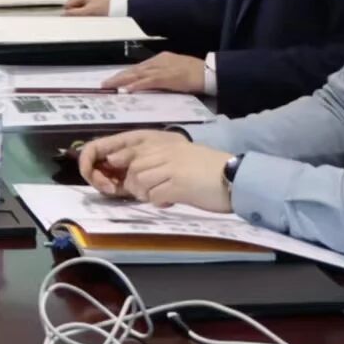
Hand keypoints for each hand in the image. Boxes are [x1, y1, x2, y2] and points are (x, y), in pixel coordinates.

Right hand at [63, 0, 112, 15]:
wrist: (118, 7)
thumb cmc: (106, 8)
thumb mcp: (88, 12)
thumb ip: (74, 13)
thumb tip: (64, 14)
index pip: (69, 3)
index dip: (70, 12)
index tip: (70, 18)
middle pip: (75, 2)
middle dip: (78, 9)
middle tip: (86, 15)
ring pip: (80, 2)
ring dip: (83, 8)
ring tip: (92, 12)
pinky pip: (86, 1)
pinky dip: (88, 6)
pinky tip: (94, 10)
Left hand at [77, 129, 231, 211]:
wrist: (234, 177)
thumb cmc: (206, 169)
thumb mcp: (178, 157)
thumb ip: (155, 161)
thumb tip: (131, 175)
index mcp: (163, 142)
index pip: (125, 149)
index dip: (114, 164)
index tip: (110, 177)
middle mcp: (163, 151)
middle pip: (131, 168)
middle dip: (131, 184)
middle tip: (147, 192)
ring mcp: (170, 166)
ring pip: (138, 182)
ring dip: (145, 193)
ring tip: (161, 195)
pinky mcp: (177, 184)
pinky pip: (153, 195)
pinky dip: (158, 201)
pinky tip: (170, 200)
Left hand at [102, 52, 208, 93]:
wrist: (210, 72)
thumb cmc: (196, 73)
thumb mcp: (177, 71)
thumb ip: (163, 75)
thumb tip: (151, 82)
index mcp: (161, 59)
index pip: (139, 67)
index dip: (125, 74)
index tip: (114, 79)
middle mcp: (159, 61)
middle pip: (134, 69)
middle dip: (118, 77)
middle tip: (104, 83)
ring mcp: (162, 68)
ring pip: (137, 74)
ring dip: (122, 81)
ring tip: (109, 86)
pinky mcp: (167, 77)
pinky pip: (148, 81)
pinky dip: (136, 85)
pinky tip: (127, 89)